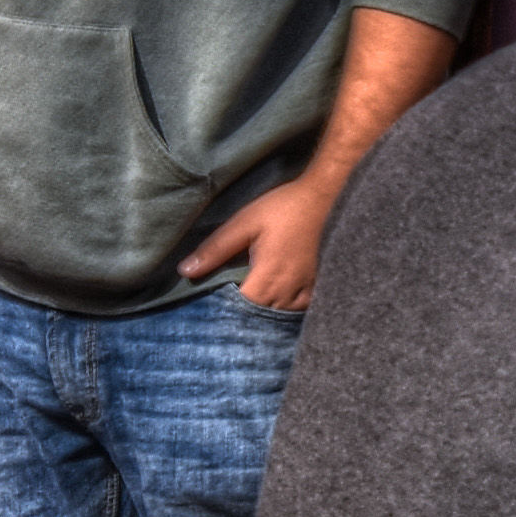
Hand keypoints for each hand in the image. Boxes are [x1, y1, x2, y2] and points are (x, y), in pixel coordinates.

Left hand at [177, 174, 338, 311]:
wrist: (329, 198)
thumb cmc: (285, 208)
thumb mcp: (245, 223)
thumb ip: (216, 249)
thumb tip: (186, 271)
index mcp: (266, 279)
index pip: (239, 312)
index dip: (223, 312)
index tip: (210, 307)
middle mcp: (287, 292)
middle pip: (259, 318)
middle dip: (242, 315)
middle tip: (225, 307)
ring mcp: (306, 292)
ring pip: (279, 316)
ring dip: (263, 311)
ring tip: (249, 302)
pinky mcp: (318, 286)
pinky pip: (299, 309)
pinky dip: (285, 308)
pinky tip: (276, 298)